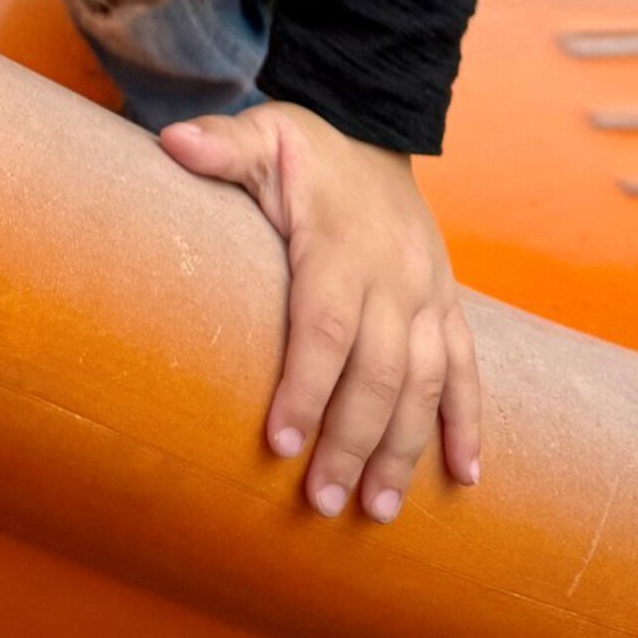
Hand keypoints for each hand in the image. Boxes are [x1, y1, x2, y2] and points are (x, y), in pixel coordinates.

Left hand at [159, 100, 479, 523]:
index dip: (305, 386)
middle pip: (378, 369)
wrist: (375, 127)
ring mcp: (427, 291)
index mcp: (341, 243)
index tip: (280, 443)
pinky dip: (467, 422)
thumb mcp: (263, 134)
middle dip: (352, 440)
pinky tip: (463, 477)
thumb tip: (170, 140)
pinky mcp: (447, 302)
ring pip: (427, 381)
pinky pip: (465, 367)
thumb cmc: (306, 149)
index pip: (324, 325)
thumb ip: (222, 145)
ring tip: (378, 509)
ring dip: (405, 449)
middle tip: (322, 503)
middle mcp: (393, 274)